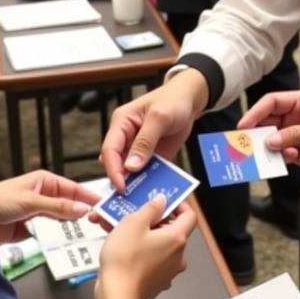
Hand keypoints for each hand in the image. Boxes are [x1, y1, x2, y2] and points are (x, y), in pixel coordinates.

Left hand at [0, 170, 101, 244]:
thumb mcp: (31, 202)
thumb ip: (58, 206)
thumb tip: (83, 208)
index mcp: (45, 181)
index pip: (74, 188)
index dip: (89, 196)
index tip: (104, 204)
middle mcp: (43, 195)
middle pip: (70, 203)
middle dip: (83, 211)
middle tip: (100, 221)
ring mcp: (37, 212)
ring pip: (61, 217)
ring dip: (72, 224)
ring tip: (89, 231)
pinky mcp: (30, 228)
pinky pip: (50, 231)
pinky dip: (58, 235)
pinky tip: (68, 240)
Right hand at [97, 198, 196, 298]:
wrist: (117, 297)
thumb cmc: (125, 261)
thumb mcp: (134, 223)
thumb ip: (150, 208)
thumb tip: (161, 201)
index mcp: (177, 238)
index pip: (189, 216)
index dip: (179, 205)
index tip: (164, 201)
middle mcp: (177, 256)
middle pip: (172, 231)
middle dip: (153, 221)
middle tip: (136, 215)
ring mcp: (168, 271)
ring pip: (159, 246)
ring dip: (143, 236)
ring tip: (122, 231)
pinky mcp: (156, 282)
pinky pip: (151, 260)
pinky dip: (140, 252)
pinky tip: (121, 249)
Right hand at [100, 71, 209, 190]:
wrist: (190, 100)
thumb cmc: (172, 100)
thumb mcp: (159, 117)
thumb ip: (145, 141)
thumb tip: (131, 166)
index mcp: (121, 123)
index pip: (109, 150)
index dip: (113, 170)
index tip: (122, 187)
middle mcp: (126, 137)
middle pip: (117, 163)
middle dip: (123, 180)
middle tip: (131, 197)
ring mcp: (138, 148)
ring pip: (131, 171)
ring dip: (137, 183)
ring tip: (144, 198)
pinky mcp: (151, 156)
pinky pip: (148, 172)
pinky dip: (151, 181)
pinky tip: (157, 190)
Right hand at [238, 90, 299, 180]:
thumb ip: (297, 134)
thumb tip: (270, 140)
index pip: (272, 102)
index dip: (256, 112)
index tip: (244, 126)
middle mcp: (295, 116)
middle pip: (266, 121)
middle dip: (256, 132)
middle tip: (244, 144)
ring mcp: (294, 135)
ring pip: (270, 139)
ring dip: (265, 147)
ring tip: (262, 155)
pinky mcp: (296, 152)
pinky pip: (278, 154)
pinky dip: (276, 158)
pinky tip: (287, 160)